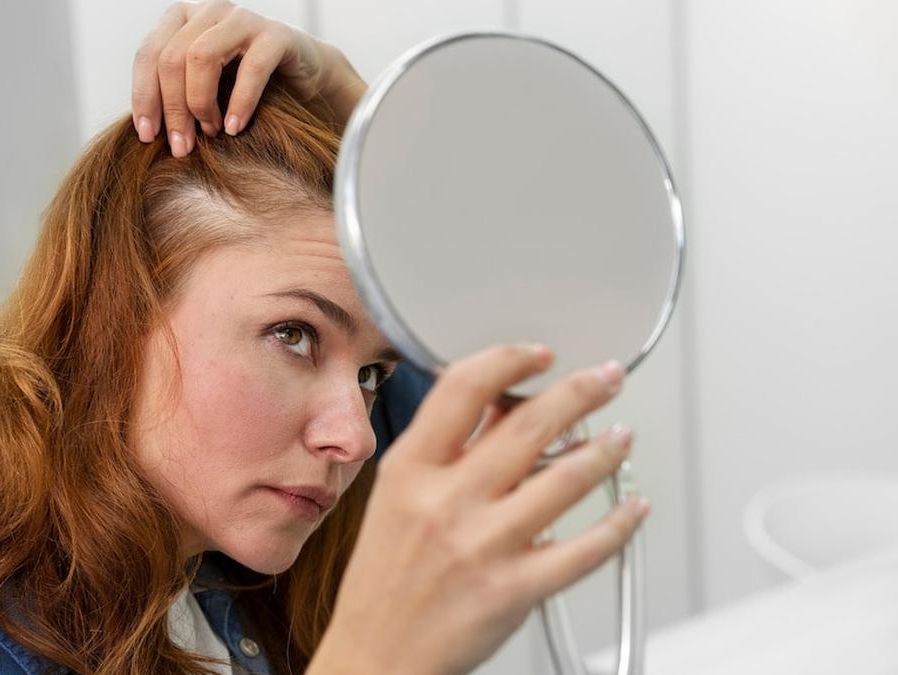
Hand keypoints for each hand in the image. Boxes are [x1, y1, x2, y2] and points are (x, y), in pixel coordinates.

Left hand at [131, 0, 365, 156]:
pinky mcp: (276, 35)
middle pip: (172, 57)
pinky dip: (239, 103)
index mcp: (182, 19)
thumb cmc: (243, 85)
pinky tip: (234, 128)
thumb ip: (173, 95)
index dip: (144, 96)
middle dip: (173, 108)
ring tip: (210, 133)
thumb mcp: (202, 85)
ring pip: (202, 56)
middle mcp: (209, 12)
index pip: (149, 54)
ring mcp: (242, 19)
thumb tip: (145, 132)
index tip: (147, 136)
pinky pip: (251, 69)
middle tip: (182, 146)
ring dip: (201, 103)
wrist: (302, 75)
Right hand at [309, 345, 649, 674]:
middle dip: (581, 391)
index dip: (510, 360)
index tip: (539, 354)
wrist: (378, 654)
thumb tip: (500, 406)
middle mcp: (447, 501)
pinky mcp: (515, 589)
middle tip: (606, 378)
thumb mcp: (395, 498)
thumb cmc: (385, 580)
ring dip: (606, 450)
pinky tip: (630, 505)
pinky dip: (620, 522)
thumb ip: (445, 452)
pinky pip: (586, 548)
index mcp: (410, 470)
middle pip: (529, 424)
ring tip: (620, 437)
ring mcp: (483, 545)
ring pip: (567, 479)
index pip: (464, 388)